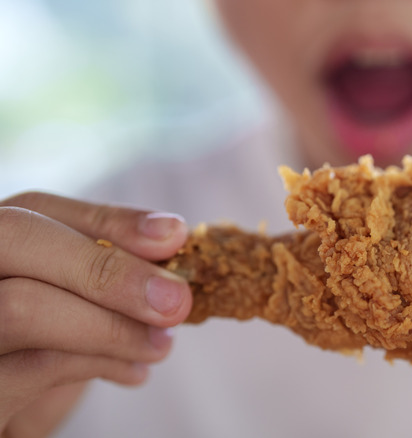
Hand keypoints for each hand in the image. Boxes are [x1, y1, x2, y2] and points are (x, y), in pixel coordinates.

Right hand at [0, 192, 191, 436]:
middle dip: (109, 270)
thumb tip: (171, 235)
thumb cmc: (45, 348)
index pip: (34, 210)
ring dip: (113, 327)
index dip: (108, 220)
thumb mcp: (76, 296)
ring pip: (22, 307)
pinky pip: (32, 367)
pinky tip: (133, 371)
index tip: (174, 235)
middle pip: (17, 239)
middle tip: (175, 302)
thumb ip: (108, 263)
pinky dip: (97, 365)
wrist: (14, 419)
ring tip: (161, 344)